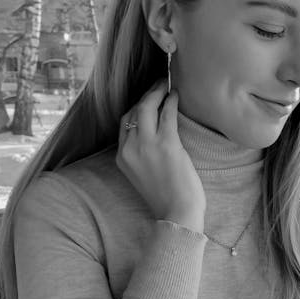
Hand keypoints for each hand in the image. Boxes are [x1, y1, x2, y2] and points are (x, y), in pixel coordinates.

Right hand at [117, 80, 205, 233]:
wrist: (177, 213)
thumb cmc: (166, 197)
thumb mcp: (143, 174)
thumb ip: (141, 154)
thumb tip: (153, 133)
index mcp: (122, 157)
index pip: (124, 123)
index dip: (136, 107)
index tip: (147, 99)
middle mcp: (131, 149)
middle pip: (133, 111)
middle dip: (146, 95)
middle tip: (158, 85)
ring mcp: (147, 145)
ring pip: (147, 107)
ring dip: (157, 92)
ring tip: (166, 85)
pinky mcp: (166, 144)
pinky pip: (167, 114)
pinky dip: (171, 101)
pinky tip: (176, 96)